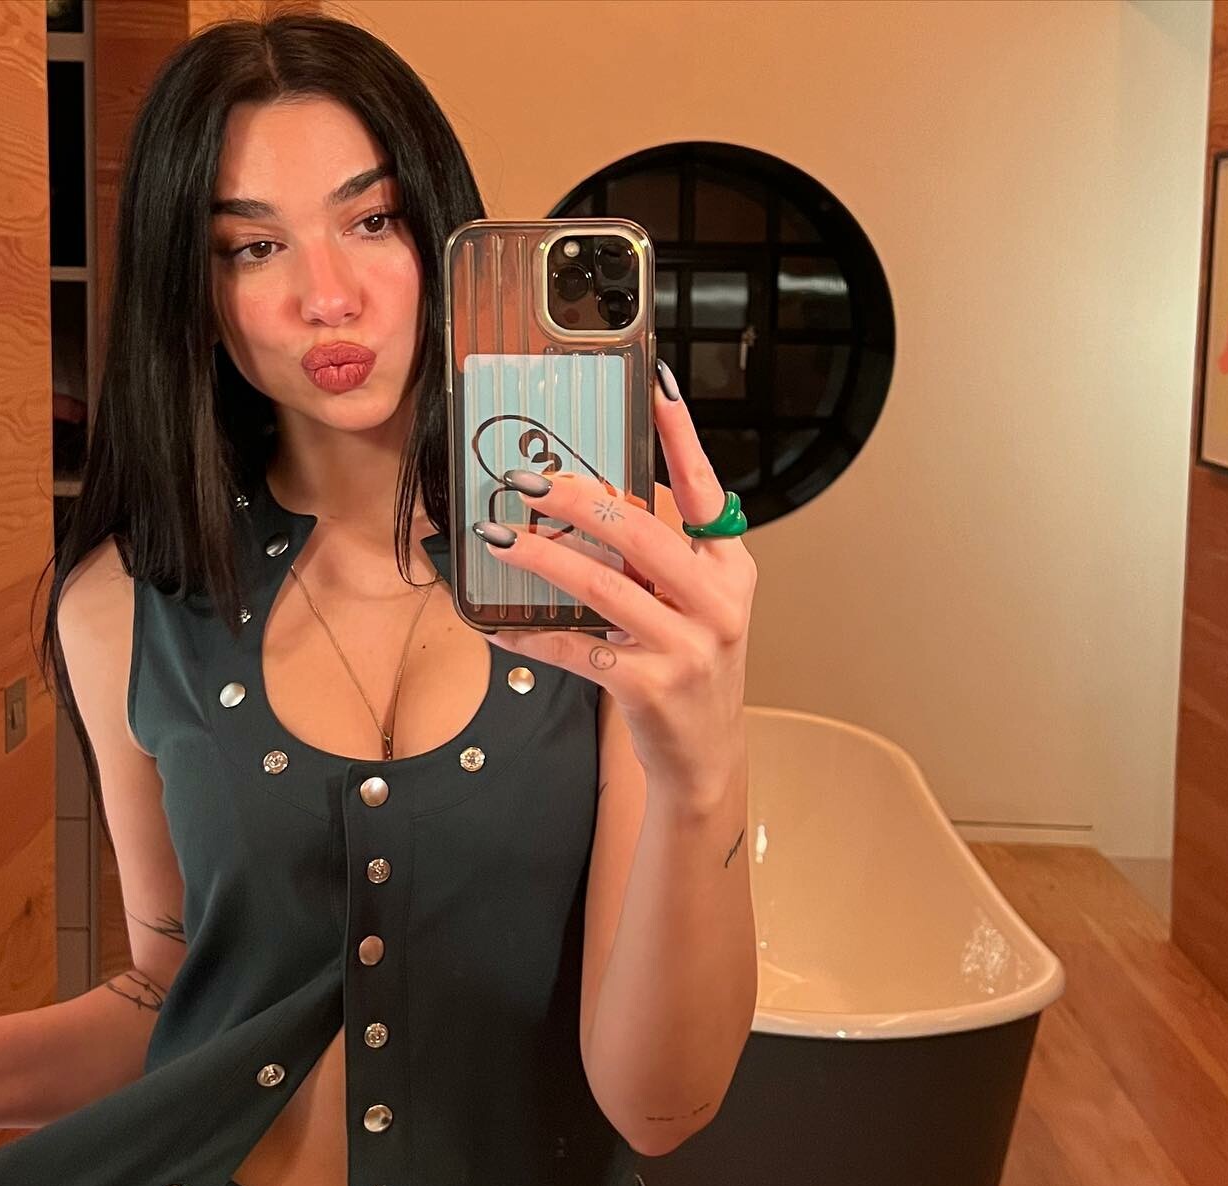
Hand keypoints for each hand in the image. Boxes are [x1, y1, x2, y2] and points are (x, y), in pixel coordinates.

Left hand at [476, 360, 757, 802]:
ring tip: (497, 538)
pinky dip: (530, 634)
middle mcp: (718, 602)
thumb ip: (659, 562)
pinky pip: (576, 645)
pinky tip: (496, 625)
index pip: (707, 491)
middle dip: (576, 501)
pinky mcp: (650, 685)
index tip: (656, 386)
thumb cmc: (691, 670)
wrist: (704, 757)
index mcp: (731, 569)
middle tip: (527, 481)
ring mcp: (687, 646)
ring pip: (603, 585)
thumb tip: (585, 508)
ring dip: (541, 557)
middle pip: (641, 533)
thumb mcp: (692, 608)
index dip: (681, 437)